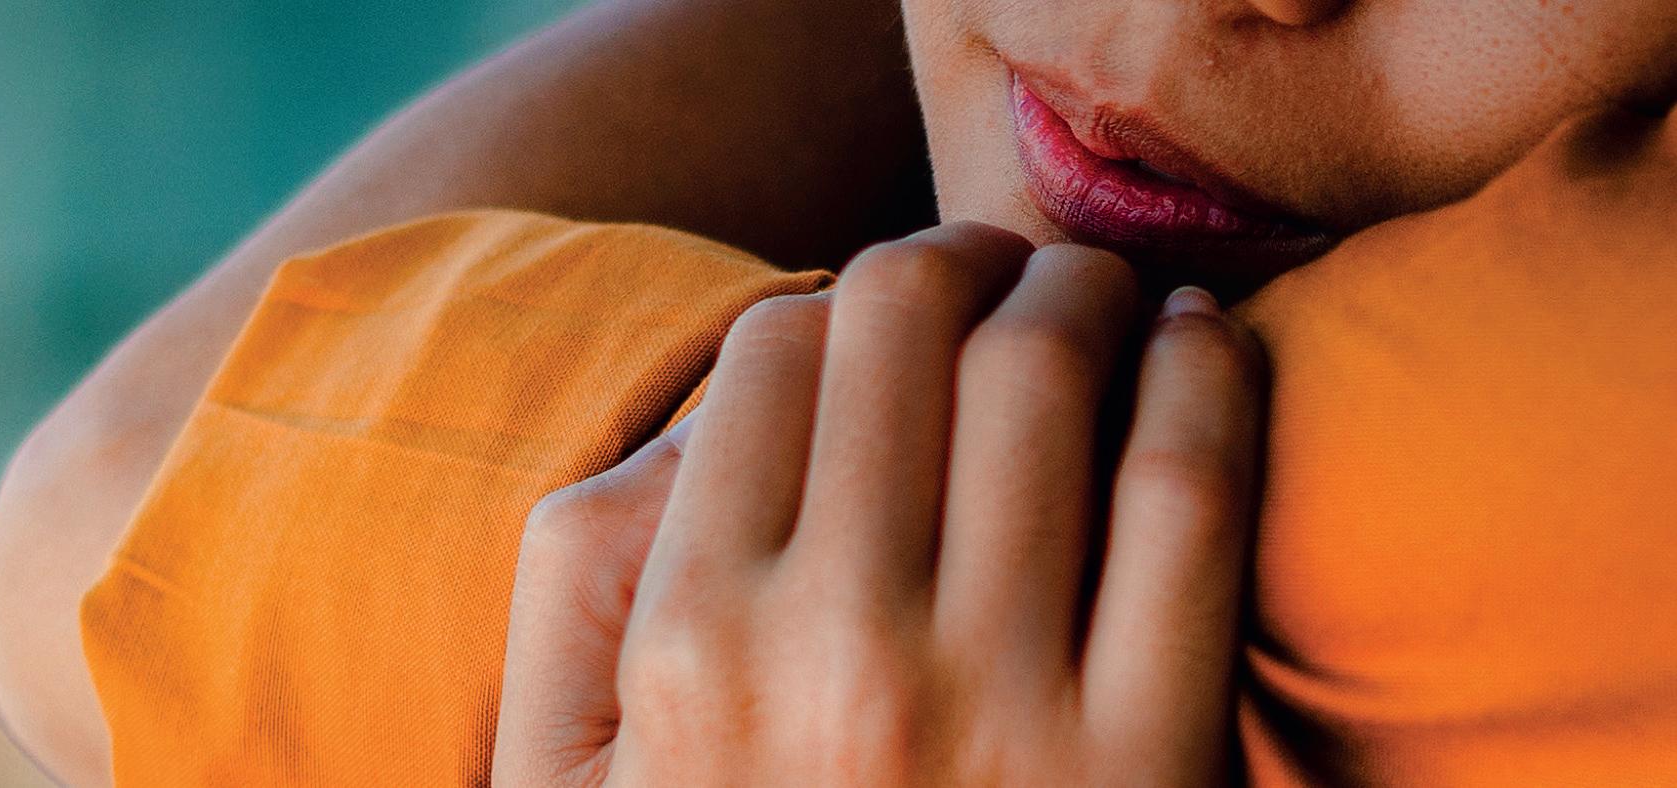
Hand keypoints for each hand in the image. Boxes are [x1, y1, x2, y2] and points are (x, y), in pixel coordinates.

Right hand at [493, 222, 1265, 784]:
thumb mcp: (578, 780)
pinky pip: (1188, 487)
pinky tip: (1199, 344)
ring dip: (1085, 286)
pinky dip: (1205, 373)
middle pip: (905, 320)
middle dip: (962, 257)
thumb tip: (707, 412)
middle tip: (1006, 271)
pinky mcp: (1151, 757)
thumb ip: (582, 589)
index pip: (774, 351)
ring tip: (1101, 292)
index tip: (898, 311)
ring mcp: (1000, 706)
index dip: (843, 297)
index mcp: (688, 645)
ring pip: (1045, 370)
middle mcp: (832, 653)